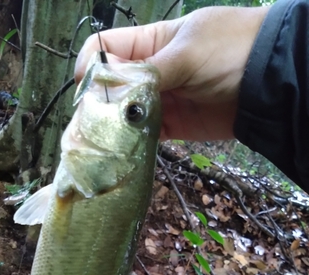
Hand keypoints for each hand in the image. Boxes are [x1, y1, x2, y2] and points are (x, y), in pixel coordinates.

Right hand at [75, 6, 269, 140]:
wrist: (270, 83)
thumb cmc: (229, 51)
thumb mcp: (187, 52)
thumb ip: (148, 72)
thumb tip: (111, 90)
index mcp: (150, 43)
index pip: (107, 49)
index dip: (91, 65)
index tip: (86, 89)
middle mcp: (150, 72)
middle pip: (112, 86)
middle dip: (99, 102)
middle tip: (91, 123)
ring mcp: (161, 100)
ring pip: (126, 114)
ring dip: (115, 127)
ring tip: (104, 141)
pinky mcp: (173, 126)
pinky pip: (146, 135)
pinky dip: (136, 143)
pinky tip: (127, 149)